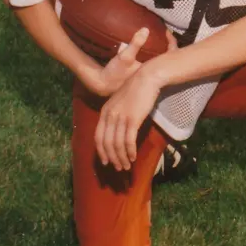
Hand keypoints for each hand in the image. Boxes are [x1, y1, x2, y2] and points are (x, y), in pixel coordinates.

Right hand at [90, 26, 176, 98]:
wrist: (103, 84)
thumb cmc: (115, 72)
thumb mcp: (125, 56)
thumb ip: (135, 44)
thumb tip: (146, 29)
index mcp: (154, 70)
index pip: (170, 54)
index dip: (172, 42)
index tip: (168, 32)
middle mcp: (154, 73)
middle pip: (168, 58)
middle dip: (169, 46)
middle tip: (167, 35)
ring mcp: (149, 75)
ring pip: (160, 61)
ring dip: (162, 52)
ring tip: (162, 41)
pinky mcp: (142, 76)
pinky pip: (153, 63)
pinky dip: (154, 56)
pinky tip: (149, 51)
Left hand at [94, 29, 177, 170]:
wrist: (147, 77)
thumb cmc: (137, 89)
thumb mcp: (121, 102)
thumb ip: (116, 115)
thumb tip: (117, 131)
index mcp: (105, 111)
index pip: (98, 136)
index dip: (101, 151)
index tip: (106, 162)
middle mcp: (110, 115)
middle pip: (106, 143)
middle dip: (112, 158)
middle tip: (118, 168)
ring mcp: (120, 117)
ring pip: (117, 144)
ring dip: (121, 158)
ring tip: (126, 166)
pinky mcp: (132, 119)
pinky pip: (128, 140)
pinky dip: (129, 151)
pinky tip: (133, 157)